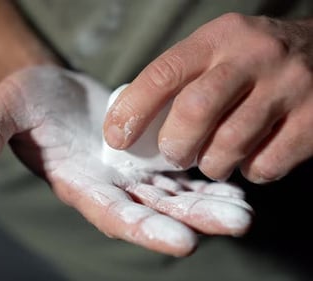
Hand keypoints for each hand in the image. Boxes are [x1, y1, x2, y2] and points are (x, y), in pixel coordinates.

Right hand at [0, 65, 252, 256]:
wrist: (49, 90)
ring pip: (173, 195)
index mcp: (77, 184)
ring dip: (208, 204)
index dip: (143, 228)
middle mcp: (108, 187)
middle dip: (192, 220)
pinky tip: (235, 182)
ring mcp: (130, 173)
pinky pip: (179, 172)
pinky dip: (205, 180)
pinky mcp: (146, 155)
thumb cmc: (24, 102)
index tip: (182, 242)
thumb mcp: (1, 111)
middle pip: (153, 211)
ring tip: (244, 212)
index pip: (111, 214)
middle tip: (237, 224)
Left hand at [103, 13, 312, 182]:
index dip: (133, 111)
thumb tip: (132, 125)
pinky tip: (248, 157)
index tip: (117, 137)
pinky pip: (266, 163)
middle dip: (175, 144)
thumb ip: (180, 79)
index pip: (163, 74)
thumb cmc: (251, 60)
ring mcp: (289, 87)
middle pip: (195, 110)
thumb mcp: (216, 50)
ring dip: (211, 163)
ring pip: (230, 144)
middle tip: (174, 155)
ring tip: (212, 158)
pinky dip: (248, 171)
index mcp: (218, 38)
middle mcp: (254, 57)